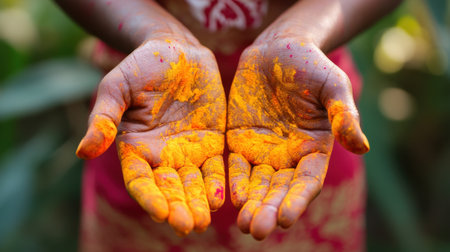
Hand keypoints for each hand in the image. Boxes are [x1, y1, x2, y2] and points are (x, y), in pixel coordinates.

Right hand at [76, 38, 225, 235]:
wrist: (178, 52)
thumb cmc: (142, 66)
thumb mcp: (117, 87)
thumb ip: (104, 118)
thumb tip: (83, 151)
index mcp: (136, 148)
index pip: (140, 180)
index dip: (149, 197)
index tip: (160, 213)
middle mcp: (162, 156)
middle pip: (169, 189)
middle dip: (178, 208)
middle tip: (188, 226)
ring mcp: (188, 152)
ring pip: (193, 185)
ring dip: (198, 204)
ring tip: (203, 221)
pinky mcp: (212, 143)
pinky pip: (216, 168)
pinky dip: (218, 184)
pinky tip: (223, 199)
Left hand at [227, 38, 368, 239]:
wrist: (278, 49)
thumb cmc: (311, 65)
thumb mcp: (332, 85)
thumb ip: (343, 114)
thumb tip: (362, 147)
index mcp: (313, 149)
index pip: (306, 182)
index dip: (297, 201)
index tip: (286, 219)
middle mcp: (288, 156)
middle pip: (279, 190)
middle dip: (269, 210)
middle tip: (258, 230)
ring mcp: (262, 150)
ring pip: (257, 184)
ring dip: (251, 204)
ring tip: (244, 224)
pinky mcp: (239, 140)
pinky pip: (235, 165)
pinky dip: (233, 182)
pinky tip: (230, 198)